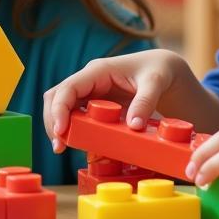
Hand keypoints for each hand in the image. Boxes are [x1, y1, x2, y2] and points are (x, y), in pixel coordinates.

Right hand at [43, 50, 197, 151]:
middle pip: (57, 98)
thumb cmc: (158, 70)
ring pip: (63, 109)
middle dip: (53, 121)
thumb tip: (133, 126)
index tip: (61, 131)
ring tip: (62, 148)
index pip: (69, 87)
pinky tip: (82, 147)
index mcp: (99, 71)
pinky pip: (78, 119)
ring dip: (60, 128)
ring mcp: (91, 94)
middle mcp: (89, 82)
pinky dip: (76, 133)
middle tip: (59, 146)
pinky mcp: (96, 107)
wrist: (165, 71)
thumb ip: (145, 101)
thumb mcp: (155, 82)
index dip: (60, 108)